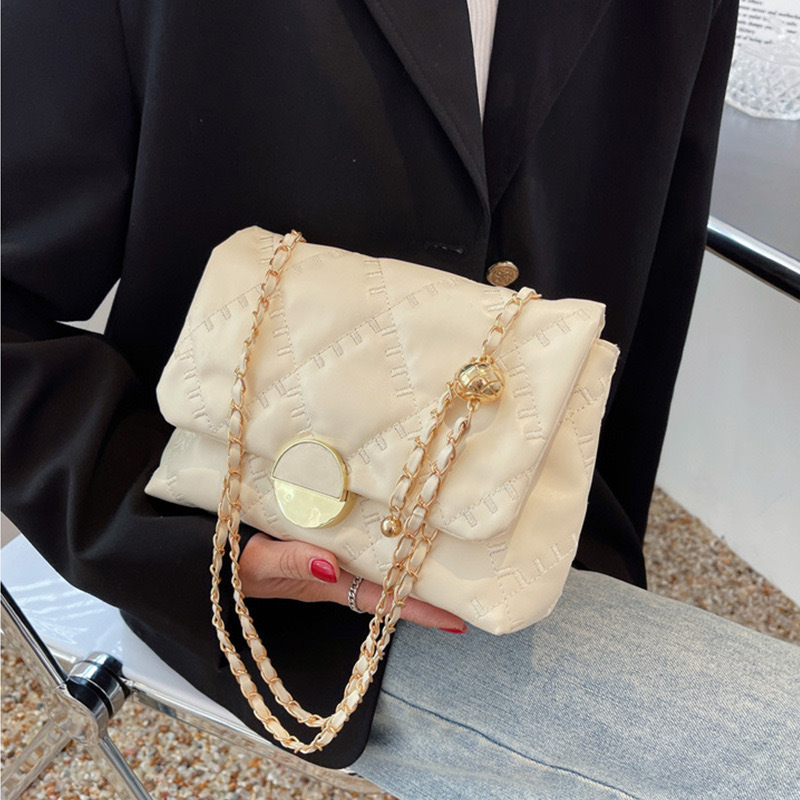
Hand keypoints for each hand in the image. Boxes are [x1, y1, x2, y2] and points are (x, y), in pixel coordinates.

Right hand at [239, 532, 466, 631]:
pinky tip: (400, 522)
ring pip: (381, 561)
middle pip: (393, 582)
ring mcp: (333, 558)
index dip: (420, 610)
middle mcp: (338, 573)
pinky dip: (384, 535)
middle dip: (428, 585)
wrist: (213, 551)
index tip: (457, 622)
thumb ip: (291, 564)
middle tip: (473, 581)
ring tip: (450, 548)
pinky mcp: (325, 539)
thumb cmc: (235, 564)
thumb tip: (332, 566)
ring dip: (410, 559)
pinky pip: (362, 541)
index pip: (384, 599)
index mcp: (329, 583)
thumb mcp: (257, 564)